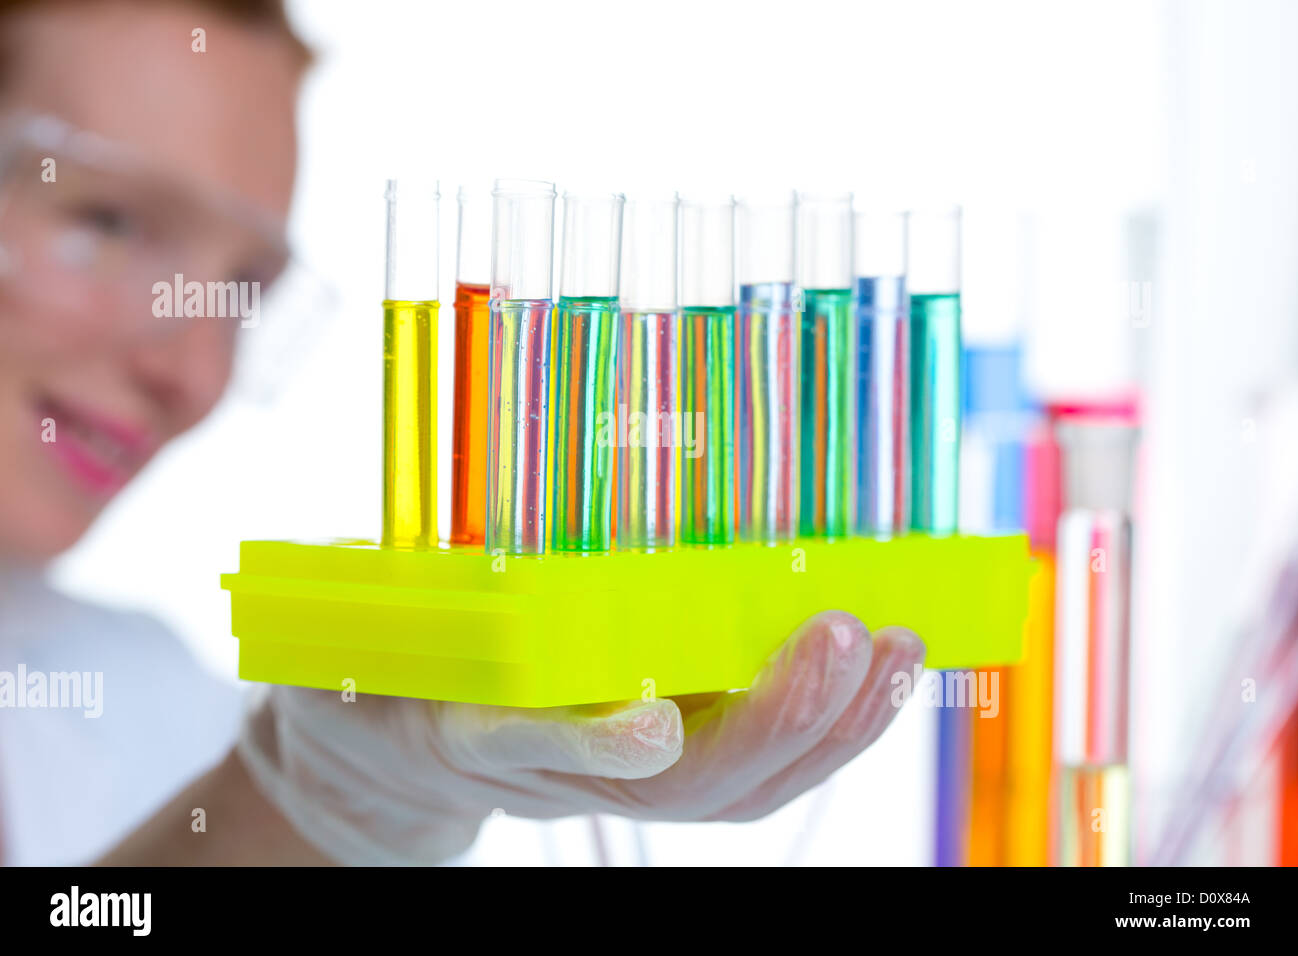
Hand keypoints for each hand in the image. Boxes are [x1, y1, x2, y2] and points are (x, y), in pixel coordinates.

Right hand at [237, 610, 925, 864]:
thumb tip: (359, 549)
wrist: (398, 748)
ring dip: (828, 724)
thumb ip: (365, 594)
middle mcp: (558, 769)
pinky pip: (756, 766)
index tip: (650, 726)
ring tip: (895, 649)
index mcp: (465, 728)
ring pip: (737, 787)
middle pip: (677, 783)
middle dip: (771, 719)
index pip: (519, 743)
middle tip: (844, 636)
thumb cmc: (381, 666)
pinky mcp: (669, 759)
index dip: (588, 740)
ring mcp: (624, 773)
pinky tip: (882, 665)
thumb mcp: (353, 621)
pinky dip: (829, 722)